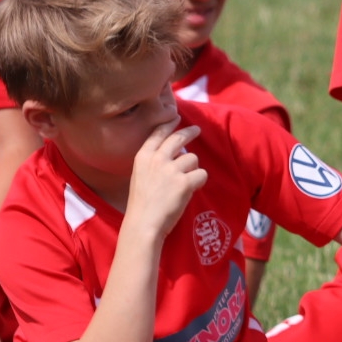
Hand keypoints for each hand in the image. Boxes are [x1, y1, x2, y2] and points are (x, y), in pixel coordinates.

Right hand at [127, 120, 206, 239]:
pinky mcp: (184, 182)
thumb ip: (153, 164)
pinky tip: (191, 190)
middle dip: (189, 132)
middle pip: (178, 138)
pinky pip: (202, 175)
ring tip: (184, 184)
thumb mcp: (140, 177)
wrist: (143, 224)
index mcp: (143, 157)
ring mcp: (171, 169)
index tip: (176, 117)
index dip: (168, 124)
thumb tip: (175, 156)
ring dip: (193, 170)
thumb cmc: (141, 205)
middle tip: (197, 130)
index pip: (158, 133)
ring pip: (193, 159)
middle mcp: (157, 159)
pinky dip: (200, 182)